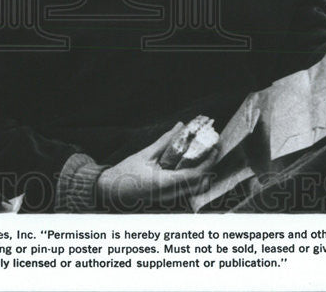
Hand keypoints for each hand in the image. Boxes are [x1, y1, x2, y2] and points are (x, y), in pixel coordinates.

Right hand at [97, 123, 215, 211]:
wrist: (110, 191)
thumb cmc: (125, 172)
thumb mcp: (145, 154)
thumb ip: (165, 141)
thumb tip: (180, 126)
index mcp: (162, 183)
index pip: (193, 175)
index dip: (207, 163)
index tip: (214, 149)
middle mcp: (168, 195)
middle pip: (199, 186)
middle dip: (210, 169)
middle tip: (212, 151)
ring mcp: (168, 199)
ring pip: (195, 190)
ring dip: (203, 175)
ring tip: (204, 157)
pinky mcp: (167, 199)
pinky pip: (187, 191)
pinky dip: (194, 179)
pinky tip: (191, 166)